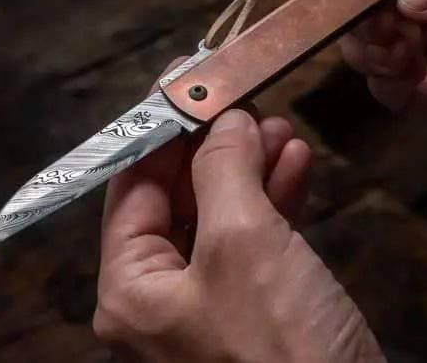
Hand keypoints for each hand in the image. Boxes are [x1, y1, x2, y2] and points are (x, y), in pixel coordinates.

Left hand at [93, 62, 385, 362]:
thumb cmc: (278, 339)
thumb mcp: (241, 240)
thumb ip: (222, 169)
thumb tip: (222, 121)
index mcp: (131, 287)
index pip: (132, 188)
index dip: (159, 133)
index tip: (184, 88)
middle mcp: (160, 295)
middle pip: (181, 197)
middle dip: (215, 148)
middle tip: (242, 105)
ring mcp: (209, 299)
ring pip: (223, 212)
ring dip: (251, 166)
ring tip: (278, 128)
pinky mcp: (254, 303)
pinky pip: (256, 237)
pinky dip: (275, 197)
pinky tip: (295, 162)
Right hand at [317, 0, 426, 116]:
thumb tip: (412, 2)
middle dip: (357, 8)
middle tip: (373, 22)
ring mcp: (415, 37)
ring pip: (360, 40)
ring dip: (369, 48)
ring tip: (399, 54)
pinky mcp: (414, 81)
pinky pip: (380, 83)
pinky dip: (387, 81)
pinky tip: (411, 76)